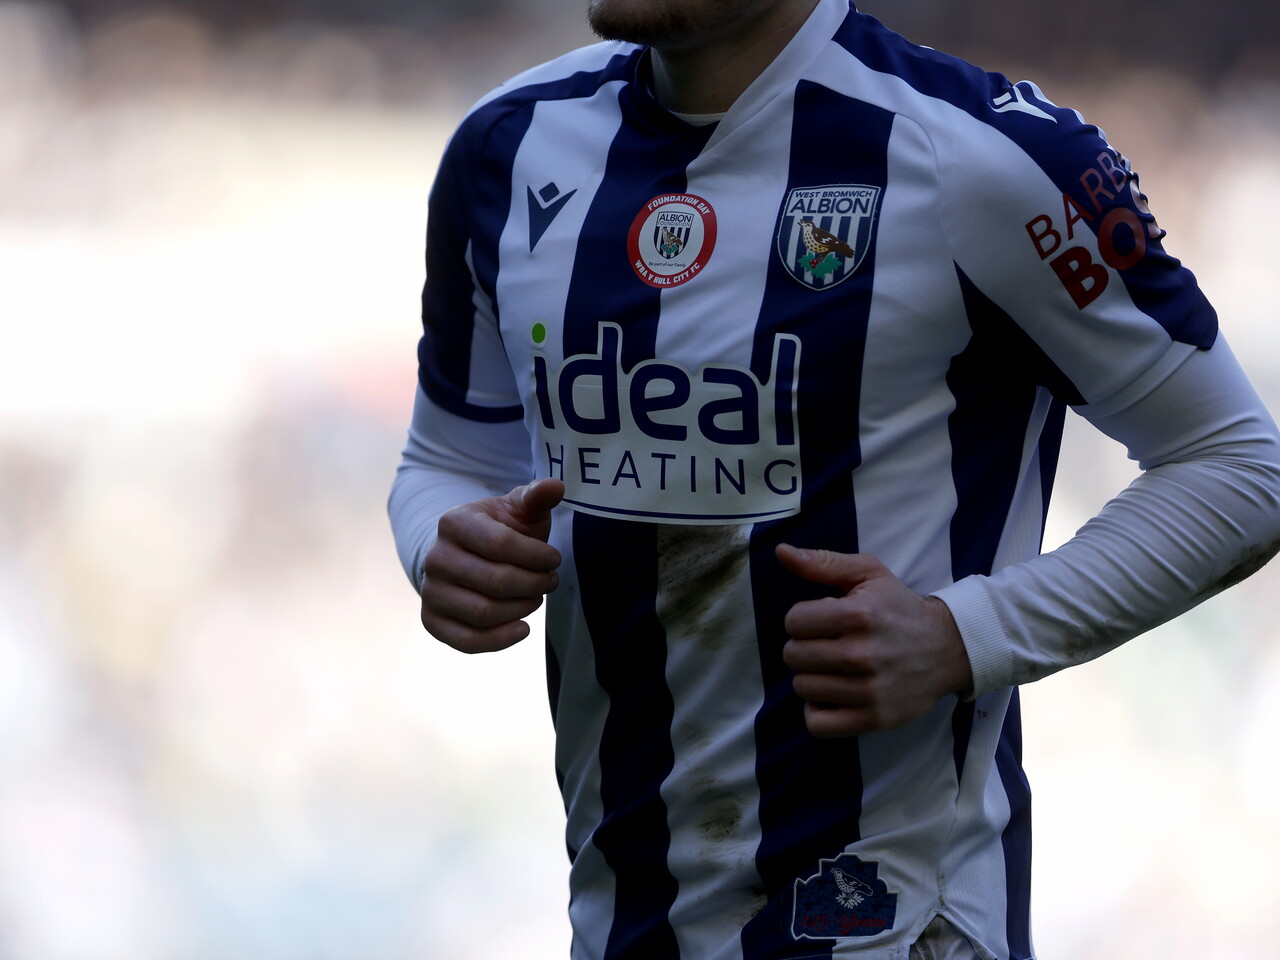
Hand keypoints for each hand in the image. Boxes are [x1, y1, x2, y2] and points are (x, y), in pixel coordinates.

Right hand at [420, 478, 564, 652]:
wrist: (467, 554)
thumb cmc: (501, 530)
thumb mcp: (518, 509)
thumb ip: (536, 496)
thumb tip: (556, 486)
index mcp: (453, 522)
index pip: (500, 544)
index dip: (536, 556)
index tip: (555, 559)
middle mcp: (436, 557)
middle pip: (496, 582)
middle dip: (534, 584)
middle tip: (550, 580)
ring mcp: (431, 591)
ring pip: (484, 613)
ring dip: (522, 609)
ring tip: (536, 597)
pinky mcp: (432, 621)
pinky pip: (467, 641)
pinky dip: (500, 640)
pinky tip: (523, 628)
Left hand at [776, 544, 972, 736]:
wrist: (947, 648)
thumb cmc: (899, 608)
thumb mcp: (868, 574)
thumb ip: (823, 563)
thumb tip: (782, 551)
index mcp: (859, 615)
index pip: (793, 622)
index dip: (803, 618)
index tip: (822, 620)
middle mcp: (862, 654)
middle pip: (794, 656)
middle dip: (805, 646)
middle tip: (827, 644)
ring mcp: (868, 690)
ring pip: (803, 688)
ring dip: (812, 676)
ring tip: (833, 667)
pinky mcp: (874, 719)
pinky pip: (818, 724)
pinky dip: (818, 711)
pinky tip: (832, 695)